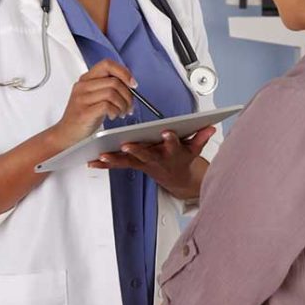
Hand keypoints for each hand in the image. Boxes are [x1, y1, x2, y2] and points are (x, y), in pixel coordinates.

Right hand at [51, 60, 135, 147]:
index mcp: (86, 79)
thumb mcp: (94, 97)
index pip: (107, 64)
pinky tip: (113, 116)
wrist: (67, 134)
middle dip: (128, 95)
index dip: (124, 72)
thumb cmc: (84, 116)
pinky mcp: (84, 112)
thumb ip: (107, 87)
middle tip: (129, 106)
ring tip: (122, 112)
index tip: (133, 84)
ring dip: (123, 105)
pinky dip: (115, 111)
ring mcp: (81, 99)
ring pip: (112, 93)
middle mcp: (82, 86)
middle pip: (114, 81)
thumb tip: (130, 83)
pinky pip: (107, 106)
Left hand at [89, 126, 215, 199]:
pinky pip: (118, 164)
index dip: (171, 139)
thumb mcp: (195, 148)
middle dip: (137, 150)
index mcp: (172, 152)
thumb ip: (201, 136)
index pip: (173, 144)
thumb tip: (211, 127)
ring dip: (114, 158)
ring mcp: (143, 163)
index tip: (168, 132)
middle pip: (145, 154)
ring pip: (128, 160)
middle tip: (126, 144)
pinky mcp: (133, 165)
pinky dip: (105, 163)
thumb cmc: (182, 158)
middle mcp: (156, 159)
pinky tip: (92, 161)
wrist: (177, 178)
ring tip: (101, 155)